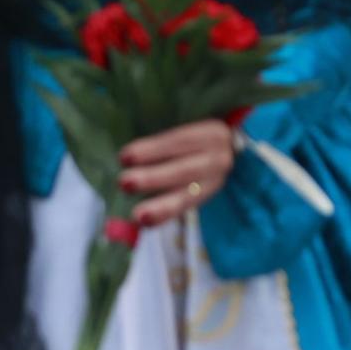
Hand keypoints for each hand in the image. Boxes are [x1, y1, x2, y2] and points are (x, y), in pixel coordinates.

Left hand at [119, 119, 236, 227]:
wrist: (226, 149)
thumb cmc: (192, 135)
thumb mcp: (187, 126)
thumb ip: (163, 132)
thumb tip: (126, 151)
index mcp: (212, 132)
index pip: (182, 139)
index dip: (153, 149)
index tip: (124, 157)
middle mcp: (219, 158)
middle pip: (186, 170)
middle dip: (154, 178)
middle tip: (124, 183)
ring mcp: (217, 180)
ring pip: (189, 196)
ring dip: (162, 207)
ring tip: (138, 216)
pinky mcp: (210, 196)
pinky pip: (187, 208)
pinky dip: (165, 216)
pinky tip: (146, 223)